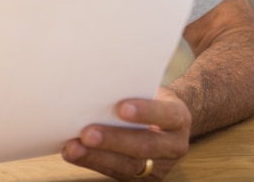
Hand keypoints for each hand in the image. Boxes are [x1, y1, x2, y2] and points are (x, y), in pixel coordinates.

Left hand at [62, 87, 190, 180]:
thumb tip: (100, 82)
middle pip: (144, 146)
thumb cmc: (152, 98)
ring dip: (97, 157)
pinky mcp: (143, 178)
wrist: (168, 121)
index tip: (121, 108)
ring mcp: (160, 166)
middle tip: (87, 133)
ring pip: (129, 165)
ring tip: (73, 147)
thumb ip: (134, 90)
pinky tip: (75, 153)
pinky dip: (94, 162)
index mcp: (179, 118)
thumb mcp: (152, 89)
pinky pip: (117, 173)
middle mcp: (174, 145)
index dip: (145, 112)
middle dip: (113, 140)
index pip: (166, 115)